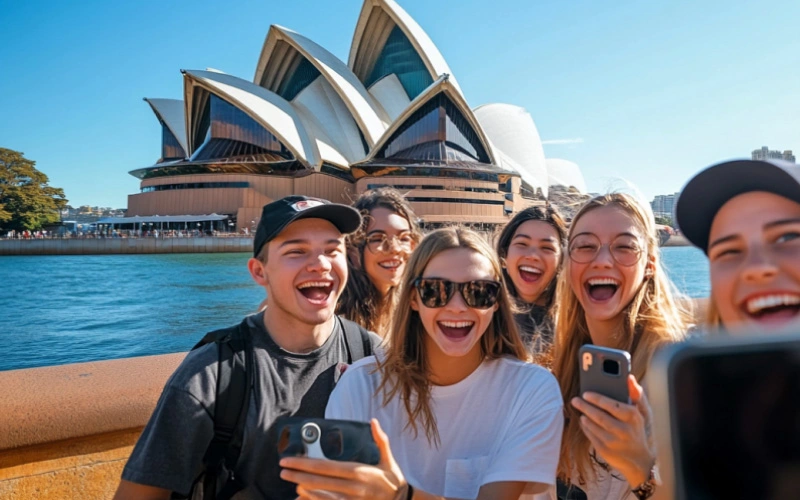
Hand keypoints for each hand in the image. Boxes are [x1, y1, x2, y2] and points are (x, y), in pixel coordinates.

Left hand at [280, 419, 407, 499]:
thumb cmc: (393, 480)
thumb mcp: (389, 459)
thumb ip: (380, 440)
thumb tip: (374, 421)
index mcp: (360, 472)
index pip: (327, 467)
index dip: (307, 463)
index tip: (291, 460)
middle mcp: (354, 488)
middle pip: (320, 481)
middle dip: (299, 475)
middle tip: (283, 470)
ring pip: (323, 497)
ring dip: (305, 491)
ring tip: (291, 484)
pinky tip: (304, 498)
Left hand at [570, 375, 654, 487]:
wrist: (638, 460)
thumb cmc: (636, 429)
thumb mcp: (640, 413)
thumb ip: (635, 393)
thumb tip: (629, 377)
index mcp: (633, 418)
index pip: (612, 405)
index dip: (597, 399)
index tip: (586, 393)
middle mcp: (624, 430)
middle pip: (600, 416)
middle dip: (585, 406)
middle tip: (575, 399)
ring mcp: (614, 442)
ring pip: (593, 426)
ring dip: (585, 416)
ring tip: (580, 408)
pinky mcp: (605, 450)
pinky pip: (590, 435)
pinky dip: (585, 427)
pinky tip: (583, 420)